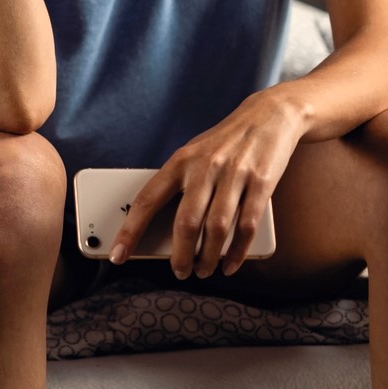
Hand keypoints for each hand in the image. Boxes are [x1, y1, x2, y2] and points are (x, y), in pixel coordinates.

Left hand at [110, 88, 305, 278]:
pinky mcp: (261, 183)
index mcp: (180, 161)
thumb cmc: (225, 142)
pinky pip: (246, 226)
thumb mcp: (195, 153)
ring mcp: (234, 176)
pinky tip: (230, 264)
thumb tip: (163, 225)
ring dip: (208, 257)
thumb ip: (180, 183)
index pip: (147, 200)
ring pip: (216, 229)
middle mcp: (205, 168)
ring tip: (204, 271)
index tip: (118, 254)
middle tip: (180, 272)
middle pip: (186, 222)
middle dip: (180, 255)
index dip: (130, 230)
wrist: (269, 116)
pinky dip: (237, 252)